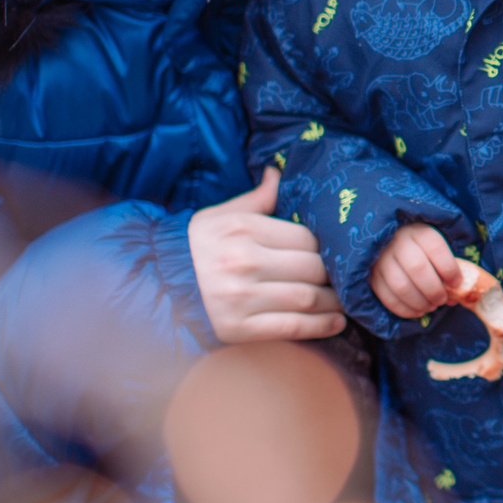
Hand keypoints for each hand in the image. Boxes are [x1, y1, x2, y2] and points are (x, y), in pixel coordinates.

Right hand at [189, 168, 345, 343]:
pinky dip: (320, 327)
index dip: (327, 246)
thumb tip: (278, 173)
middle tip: (349, 278)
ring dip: (335, 302)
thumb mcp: (219, 216)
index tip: (337, 253)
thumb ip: (256, 199)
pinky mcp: (238, 328)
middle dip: (335, 274)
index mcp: (241, 230)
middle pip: (311, 267)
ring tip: (347, 301)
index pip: (304, 237)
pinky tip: (337, 323)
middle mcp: (242, 262)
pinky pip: (291, 326)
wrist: (154, 288)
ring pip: (307, 297)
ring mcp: (240, 298)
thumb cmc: (194, 248)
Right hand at [371, 222, 464, 320]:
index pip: (435, 247)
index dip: (449, 268)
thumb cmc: (422, 250)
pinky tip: (417, 311)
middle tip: (442, 299)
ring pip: (401, 286)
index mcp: (418, 231)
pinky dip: (405, 309)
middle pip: (417, 268)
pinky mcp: (372, 277)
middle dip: (434, 290)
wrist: (391, 244)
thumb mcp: (436, 249)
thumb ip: (448, 267)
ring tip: (431, 306)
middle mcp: (397, 242)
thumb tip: (458, 293)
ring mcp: (381, 259)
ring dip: (420, 302)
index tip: (457, 282)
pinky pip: (387, 298)